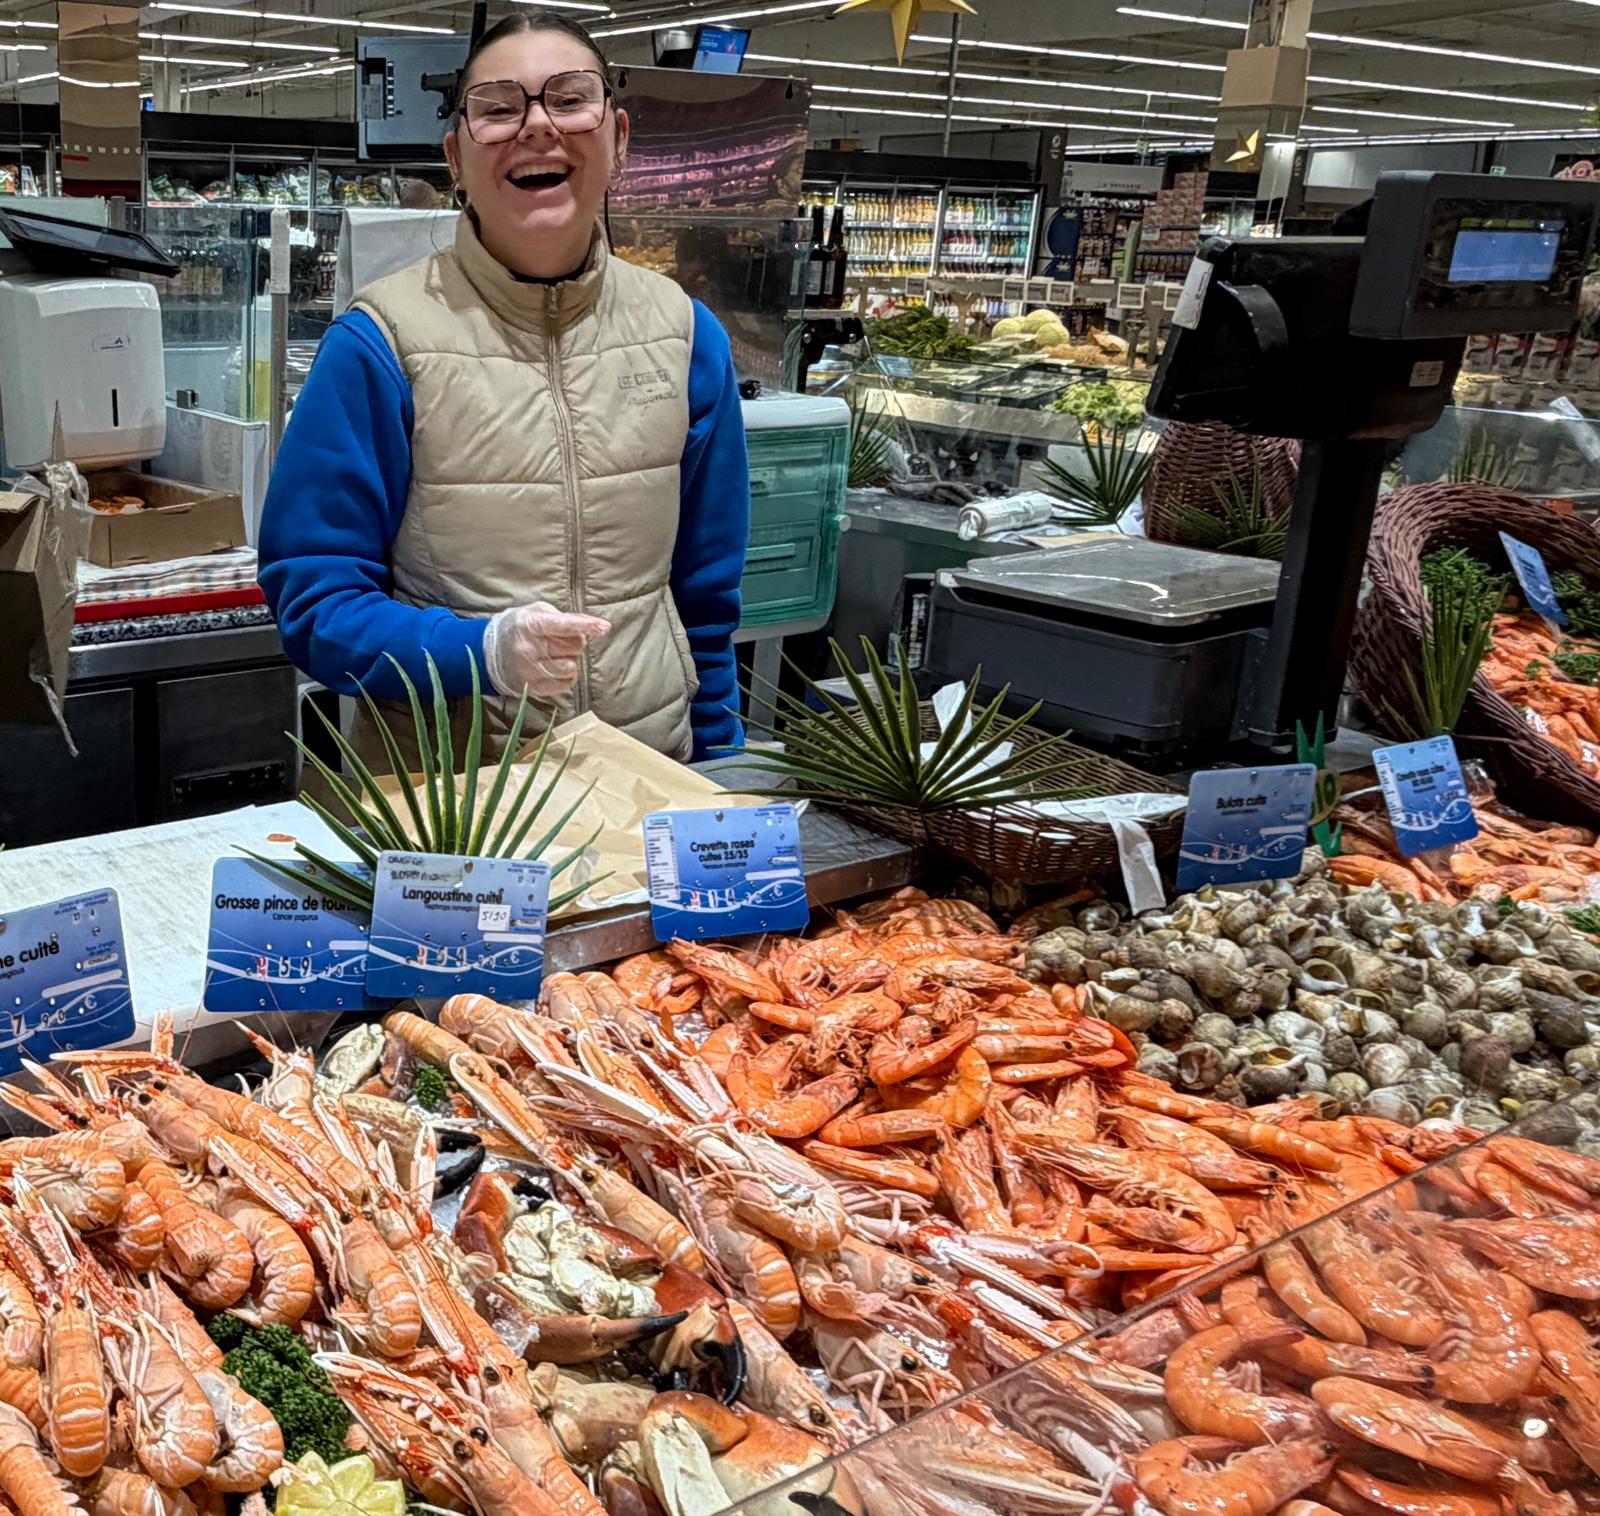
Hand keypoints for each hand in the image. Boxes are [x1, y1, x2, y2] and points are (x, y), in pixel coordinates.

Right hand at [482, 601, 610, 696]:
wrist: (488, 653)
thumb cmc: (518, 628)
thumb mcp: (536, 612)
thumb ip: (563, 617)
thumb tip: (592, 627)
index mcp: (530, 625)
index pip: (562, 625)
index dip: (585, 625)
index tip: (604, 627)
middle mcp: (529, 649)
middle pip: (574, 647)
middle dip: (576, 642)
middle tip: (563, 640)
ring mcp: (530, 671)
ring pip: (571, 667)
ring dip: (571, 660)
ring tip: (557, 655)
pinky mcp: (534, 688)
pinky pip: (566, 684)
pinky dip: (567, 676)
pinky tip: (556, 668)